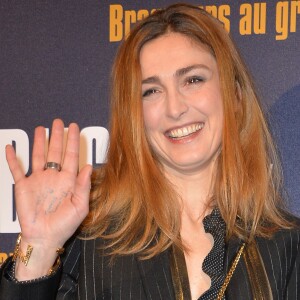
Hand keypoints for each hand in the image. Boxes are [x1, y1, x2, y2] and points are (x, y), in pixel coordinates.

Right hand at [6, 119, 91, 278]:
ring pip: (38, 156)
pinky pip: (16, 169)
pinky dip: (12, 159)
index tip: (74, 127)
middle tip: (58, 122)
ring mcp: (38, 180)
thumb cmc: (64, 225)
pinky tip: (10, 148)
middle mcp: (54, 177)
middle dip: (57, 136)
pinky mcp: (23, 186)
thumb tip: (88, 167)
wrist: (44, 237)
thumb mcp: (80, 207)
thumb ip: (83, 187)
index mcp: (68, 181)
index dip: (72, 141)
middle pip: (56, 151)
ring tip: (41, 129)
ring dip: (39, 142)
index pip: (71, 156)